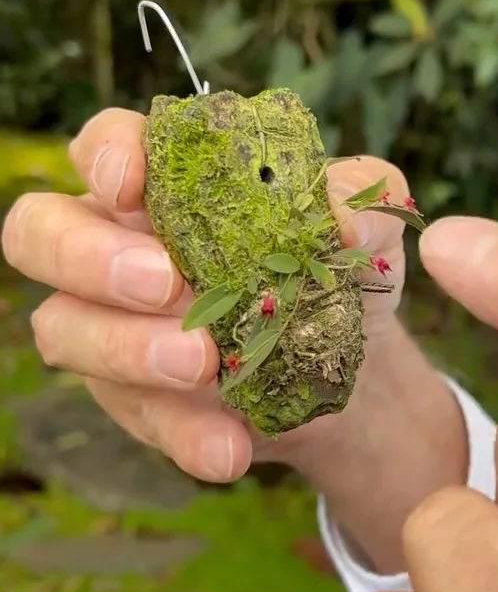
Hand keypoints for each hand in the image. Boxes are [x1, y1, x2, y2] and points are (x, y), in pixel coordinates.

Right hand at [1, 108, 408, 481]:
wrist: (351, 367)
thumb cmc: (334, 267)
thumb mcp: (365, 227)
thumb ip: (361, 200)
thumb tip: (346, 216)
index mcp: (162, 180)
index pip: (102, 144)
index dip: (104, 156)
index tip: (134, 186)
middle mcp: (113, 244)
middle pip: (38, 232)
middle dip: (90, 257)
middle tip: (168, 284)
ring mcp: (109, 325)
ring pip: (64, 329)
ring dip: (128, 349)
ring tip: (204, 365)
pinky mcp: (132, 397)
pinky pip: (134, 415)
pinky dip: (182, 433)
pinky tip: (230, 447)